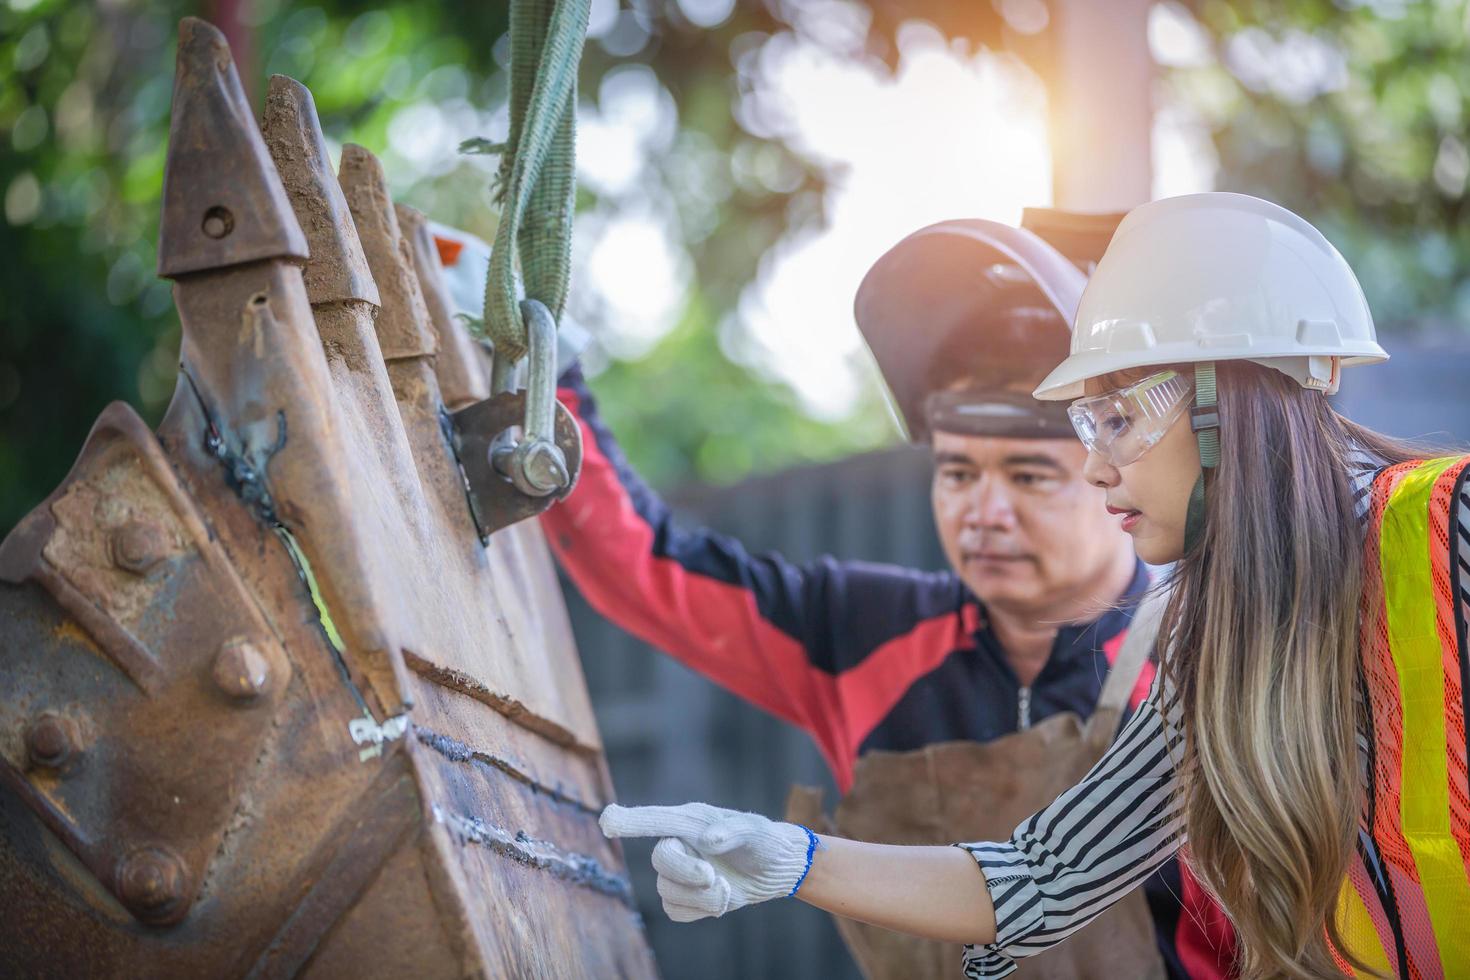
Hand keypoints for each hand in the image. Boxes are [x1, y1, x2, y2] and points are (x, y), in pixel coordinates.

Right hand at [600, 802, 815, 921]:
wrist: (775, 869)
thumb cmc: (764, 841)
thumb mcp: (755, 832)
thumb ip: (733, 831)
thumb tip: (708, 839)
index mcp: (690, 820)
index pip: (654, 819)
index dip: (630, 821)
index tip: (607, 820)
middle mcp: (679, 843)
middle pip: (660, 861)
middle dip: (686, 873)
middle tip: (712, 876)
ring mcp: (680, 871)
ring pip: (667, 890)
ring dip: (700, 897)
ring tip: (725, 889)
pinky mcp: (686, 896)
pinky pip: (675, 911)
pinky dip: (698, 911)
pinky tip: (719, 900)